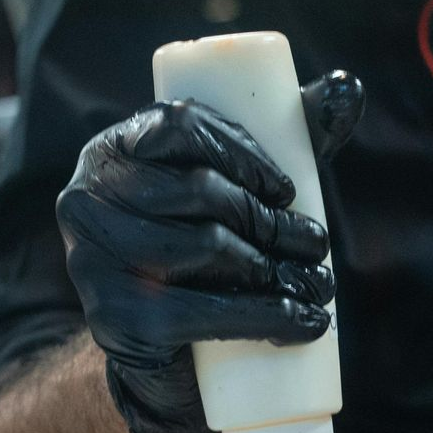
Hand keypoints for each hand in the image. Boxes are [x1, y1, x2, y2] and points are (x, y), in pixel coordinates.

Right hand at [57, 72, 362, 432]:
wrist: (150, 344)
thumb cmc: (195, 248)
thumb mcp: (231, 187)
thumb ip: (286, 136)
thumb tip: (347, 88)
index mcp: (110, 150)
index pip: (181, 125)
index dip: (243, 152)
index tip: (286, 190)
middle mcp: (85, 198)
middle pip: (199, 190)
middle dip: (270, 220)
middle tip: (314, 245)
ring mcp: (93, 260)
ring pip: (204, 246)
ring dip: (273, 268)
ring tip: (312, 283)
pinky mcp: (114, 319)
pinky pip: (202, 311)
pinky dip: (264, 316)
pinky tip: (302, 323)